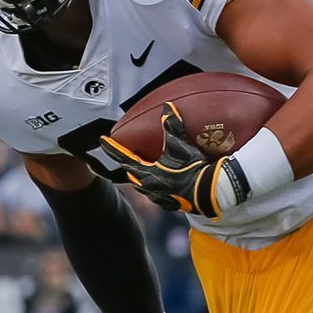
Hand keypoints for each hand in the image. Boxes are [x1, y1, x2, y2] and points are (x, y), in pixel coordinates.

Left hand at [100, 103, 229, 218]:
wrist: (210, 193)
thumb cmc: (193, 169)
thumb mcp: (181, 145)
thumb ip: (173, 126)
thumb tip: (168, 107)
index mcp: (147, 173)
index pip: (124, 158)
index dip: (112, 148)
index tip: (102, 140)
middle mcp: (150, 188)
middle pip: (132, 175)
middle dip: (128, 165)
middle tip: (125, 156)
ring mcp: (160, 198)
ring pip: (145, 187)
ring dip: (142, 178)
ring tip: (144, 171)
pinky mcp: (172, 205)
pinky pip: (160, 196)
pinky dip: (159, 188)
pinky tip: (166, 185)